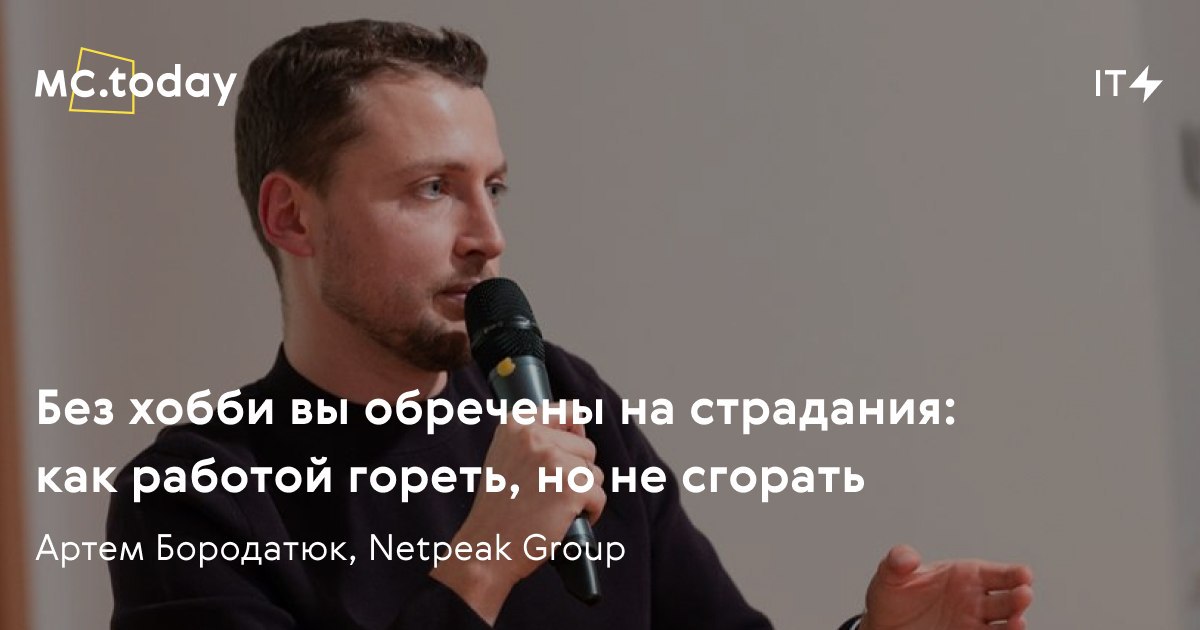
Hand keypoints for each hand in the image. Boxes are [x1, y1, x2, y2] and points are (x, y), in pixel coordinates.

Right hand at [430, 403, 605, 623]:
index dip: (575, 434)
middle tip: (550, 494)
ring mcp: (555, 460)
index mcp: (517, 424)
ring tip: (554, 508)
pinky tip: (564, 521)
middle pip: (586, 447)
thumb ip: (534, 438)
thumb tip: (578, 425)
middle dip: (578, 472)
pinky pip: (599, 496)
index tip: (568, 455)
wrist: (486, 546)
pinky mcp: (572, 486)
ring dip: (583, 493)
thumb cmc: (497, 508)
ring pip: (594, 473)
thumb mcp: (504, 457)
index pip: (568, 412)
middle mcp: (536, 436)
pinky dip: (590, 512)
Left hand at [860, 544, 1032, 629]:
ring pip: (1003, 625)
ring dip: (1013, 624)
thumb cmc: (892, 597)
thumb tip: (908, 557)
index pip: (997, 573)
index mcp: (965, 576)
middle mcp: (975, 601)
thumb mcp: (890, 574)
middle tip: (1023, 595)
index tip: (1024, 574)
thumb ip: (899, 560)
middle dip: (1018, 598)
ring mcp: (973, 624)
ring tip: (1017, 622)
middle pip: (1007, 600)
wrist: (883, 627)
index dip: (1013, 573)